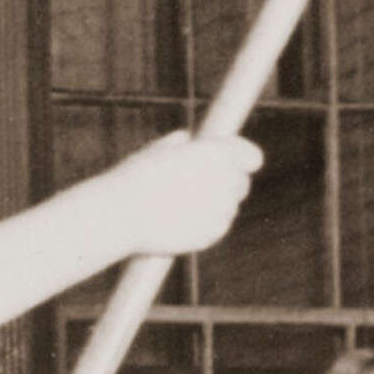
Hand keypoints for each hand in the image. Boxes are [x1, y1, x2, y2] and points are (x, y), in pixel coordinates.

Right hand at [92, 130, 260, 260]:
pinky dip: (206, 224)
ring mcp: (222, 209)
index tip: (232, 164)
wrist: (121, 214)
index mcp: (217, 153)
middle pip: (242, 183)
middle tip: (200, 185)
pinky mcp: (214, 233)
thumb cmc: (135, 177)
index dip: (242, 160)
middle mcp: (226, 180)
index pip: (252, 157)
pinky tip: (180, 220)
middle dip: (227, 183)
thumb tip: (185, 140)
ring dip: (215, 205)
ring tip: (181, 205)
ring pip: (230, 207)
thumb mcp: (156, 151)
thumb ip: (178, 145)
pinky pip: (218, 226)